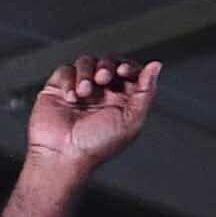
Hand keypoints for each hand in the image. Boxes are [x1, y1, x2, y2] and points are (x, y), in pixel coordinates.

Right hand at [16, 54, 159, 189]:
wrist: (63, 154)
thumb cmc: (96, 145)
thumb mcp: (131, 121)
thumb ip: (145, 92)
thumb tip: (156, 65)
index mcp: (122, 100)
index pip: (130, 72)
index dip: (129, 66)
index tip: (124, 71)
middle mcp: (102, 93)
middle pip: (109, 62)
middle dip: (107, 66)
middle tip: (102, 78)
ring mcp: (80, 89)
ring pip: (87, 61)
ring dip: (86, 72)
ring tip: (84, 92)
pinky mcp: (59, 88)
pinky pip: (66, 71)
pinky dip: (69, 80)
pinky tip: (71, 98)